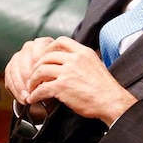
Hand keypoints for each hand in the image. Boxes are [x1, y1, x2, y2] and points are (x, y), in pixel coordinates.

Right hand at [5, 36, 55, 103]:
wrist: (50, 81)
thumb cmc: (57, 75)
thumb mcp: (58, 74)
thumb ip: (53, 76)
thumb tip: (45, 87)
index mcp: (43, 43)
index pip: (37, 54)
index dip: (37, 70)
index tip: (40, 83)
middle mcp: (29, 47)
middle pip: (23, 60)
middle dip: (26, 78)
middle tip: (31, 92)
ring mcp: (18, 55)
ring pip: (14, 68)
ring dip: (19, 85)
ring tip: (26, 98)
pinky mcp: (10, 66)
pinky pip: (8, 76)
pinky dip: (14, 89)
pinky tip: (21, 98)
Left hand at [18, 36, 137, 125]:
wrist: (111, 102)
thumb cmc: (105, 88)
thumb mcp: (96, 64)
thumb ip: (82, 60)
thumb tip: (71, 60)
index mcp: (83, 52)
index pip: (61, 41)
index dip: (49, 48)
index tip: (44, 56)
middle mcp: (74, 59)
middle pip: (47, 56)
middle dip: (37, 66)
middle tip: (34, 74)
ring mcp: (67, 72)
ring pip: (41, 71)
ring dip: (33, 80)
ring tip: (32, 87)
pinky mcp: (62, 87)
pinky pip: (42, 88)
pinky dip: (35, 94)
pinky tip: (34, 98)